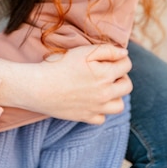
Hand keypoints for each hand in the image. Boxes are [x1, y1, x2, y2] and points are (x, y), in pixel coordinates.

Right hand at [0, 43, 131, 123]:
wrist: (39, 87)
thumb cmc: (60, 65)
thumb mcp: (83, 51)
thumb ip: (107, 50)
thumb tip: (124, 54)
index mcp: (106, 75)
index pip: (126, 65)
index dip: (120, 58)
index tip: (110, 57)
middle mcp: (105, 94)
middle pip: (127, 86)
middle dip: (121, 76)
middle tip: (107, 71)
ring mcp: (97, 108)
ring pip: (119, 105)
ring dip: (115, 95)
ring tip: (103, 87)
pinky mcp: (86, 117)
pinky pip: (102, 118)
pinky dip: (100, 110)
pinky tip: (91, 100)